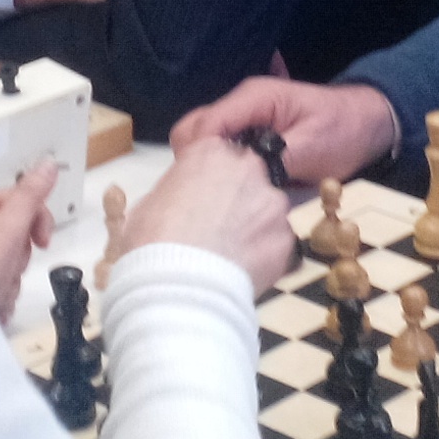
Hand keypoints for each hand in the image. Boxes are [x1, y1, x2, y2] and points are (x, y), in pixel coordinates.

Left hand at [0, 160, 58, 321]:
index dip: (37, 221)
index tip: (43, 242)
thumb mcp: (7, 229)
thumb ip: (30, 196)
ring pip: (8, 262)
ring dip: (9, 280)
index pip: (19, 200)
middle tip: (4, 269)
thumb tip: (48, 163)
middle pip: (14, 234)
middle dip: (18, 258)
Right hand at [112, 134, 294, 296]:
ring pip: (267, 212)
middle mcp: (249, 169)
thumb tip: (182, 203)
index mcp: (212, 152)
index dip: (209, 180)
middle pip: (249, 179)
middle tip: (217, 228)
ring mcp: (273, 204)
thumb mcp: (151, 203)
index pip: (219, 155)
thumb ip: (177, 191)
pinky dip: (263, 255)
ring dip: (253, 228)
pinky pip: (277, 244)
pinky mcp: (287, 239)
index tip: (201, 200)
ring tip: (230, 256)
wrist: (180, 285)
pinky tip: (243, 271)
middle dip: (237, 200)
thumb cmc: (154, 241)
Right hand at [170, 76, 399, 188]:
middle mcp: (241, 107)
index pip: (204, 125)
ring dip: (209, 171)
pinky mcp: (249, 139)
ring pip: (203, 145)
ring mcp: (243, 122)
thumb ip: (276, 159)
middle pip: (193, 133)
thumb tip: (243, 179)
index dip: (197, 158)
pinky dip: (222, 173)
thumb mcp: (313, 147)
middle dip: (196, 165)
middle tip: (212, 198)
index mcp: (253, 99)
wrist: (369, 125)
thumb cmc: (344, 131)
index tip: (202, 190)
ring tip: (223, 200)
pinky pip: (222, 155)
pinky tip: (234, 195)